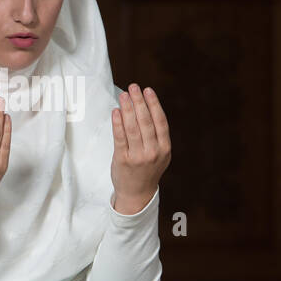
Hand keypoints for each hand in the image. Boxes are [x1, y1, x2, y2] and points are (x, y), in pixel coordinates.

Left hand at [110, 84, 170, 213]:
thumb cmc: (147, 169)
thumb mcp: (160, 154)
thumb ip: (156, 135)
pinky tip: (116, 111)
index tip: (148, 90)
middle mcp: (153, 152)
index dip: (154, 104)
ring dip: (127, 108)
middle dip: (139, 102)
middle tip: (133, 87)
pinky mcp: (123, 159)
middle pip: (145, 121)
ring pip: (132, 127)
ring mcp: (138, 156)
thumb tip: (146, 107)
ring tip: (124, 95)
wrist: (137, 193)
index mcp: (164, 148)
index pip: (160, 121)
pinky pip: (120, 137)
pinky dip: (117, 122)